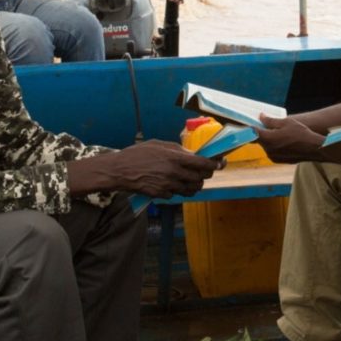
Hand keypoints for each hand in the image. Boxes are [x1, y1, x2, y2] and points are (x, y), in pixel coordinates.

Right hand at [69, 139, 217, 197]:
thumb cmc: (137, 154)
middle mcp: (174, 173)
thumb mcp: (159, 144)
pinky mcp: (161, 195)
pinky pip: (176, 195)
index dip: (215, 165)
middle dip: (206, 175)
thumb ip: (177, 149)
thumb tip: (191, 154)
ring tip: (193, 180)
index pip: (203, 164)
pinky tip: (173, 184)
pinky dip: (178, 191)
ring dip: (196, 185)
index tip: (220, 163)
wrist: (119, 170)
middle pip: (200, 178)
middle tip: (205, 172)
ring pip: (192, 190)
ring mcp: (168, 186)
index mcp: (175, 158)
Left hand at [256, 114, 324, 162]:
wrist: (314, 148)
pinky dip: (274, 146)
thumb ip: (270, 120)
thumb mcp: (286, 122)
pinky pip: (272, 151)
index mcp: (268, 138)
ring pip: (266, 145)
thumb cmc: (301, 133)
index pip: (253, 132)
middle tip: (266, 125)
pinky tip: (284, 141)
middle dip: (261, 132)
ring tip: (279, 133)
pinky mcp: (278, 160)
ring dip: (268, 139)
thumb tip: (261, 117)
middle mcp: (268, 149)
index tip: (250, 122)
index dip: (251, 126)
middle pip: (259, 139)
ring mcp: (273, 156)